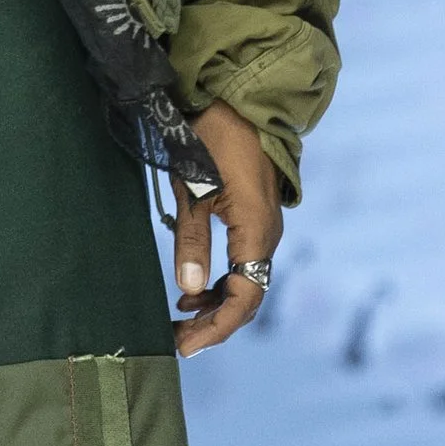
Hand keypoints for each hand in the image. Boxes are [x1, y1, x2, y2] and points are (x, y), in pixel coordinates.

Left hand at [170, 98, 282, 357]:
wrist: (239, 101)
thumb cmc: (212, 140)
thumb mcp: (193, 190)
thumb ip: (191, 241)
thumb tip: (186, 290)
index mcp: (257, 231)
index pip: (244, 297)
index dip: (216, 326)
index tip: (186, 344)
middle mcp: (268, 235)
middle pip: (247, 297)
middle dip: (213, 323)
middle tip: (177, 340)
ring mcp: (264, 228)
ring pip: (245, 282)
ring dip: (214, 305)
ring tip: (178, 318)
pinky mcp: (256, 219)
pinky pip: (243, 264)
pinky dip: (219, 284)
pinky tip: (191, 291)